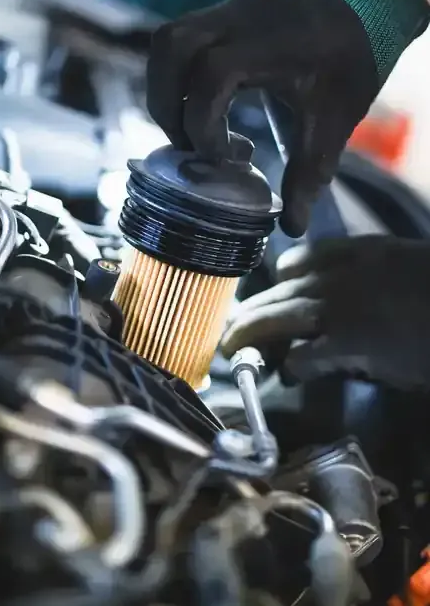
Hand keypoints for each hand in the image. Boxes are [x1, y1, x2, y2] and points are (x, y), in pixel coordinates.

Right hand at [147, 0, 378, 235]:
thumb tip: (291, 227)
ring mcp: (226, 10)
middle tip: (189, 145)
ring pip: (167, 42)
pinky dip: (176, 78)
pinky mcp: (221, 15)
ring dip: (164, 90)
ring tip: (188, 127)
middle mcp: (239, 17)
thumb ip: (309, 175)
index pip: (211, 75)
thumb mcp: (334, 124)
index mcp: (270, 43)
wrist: (365, 8)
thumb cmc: (350, 66)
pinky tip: (202, 106)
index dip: (204, 123)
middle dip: (167, 106)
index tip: (226, 158)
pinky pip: (177, 41)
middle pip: (171, 48)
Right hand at [220, 236, 429, 391]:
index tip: (273, 374)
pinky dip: (290, 269)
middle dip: (244, 333)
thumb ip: (347, 364)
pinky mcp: (355, 247)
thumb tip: (309, 362)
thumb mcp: (397, 371)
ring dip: (260, 301)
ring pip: (282, 285)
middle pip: (273, 317)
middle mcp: (333, 304)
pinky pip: (308, 255)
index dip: (279, 370)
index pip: (293, 359)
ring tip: (244, 313)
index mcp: (347, 340)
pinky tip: (285, 277)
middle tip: (224, 344)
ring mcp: (342, 270)